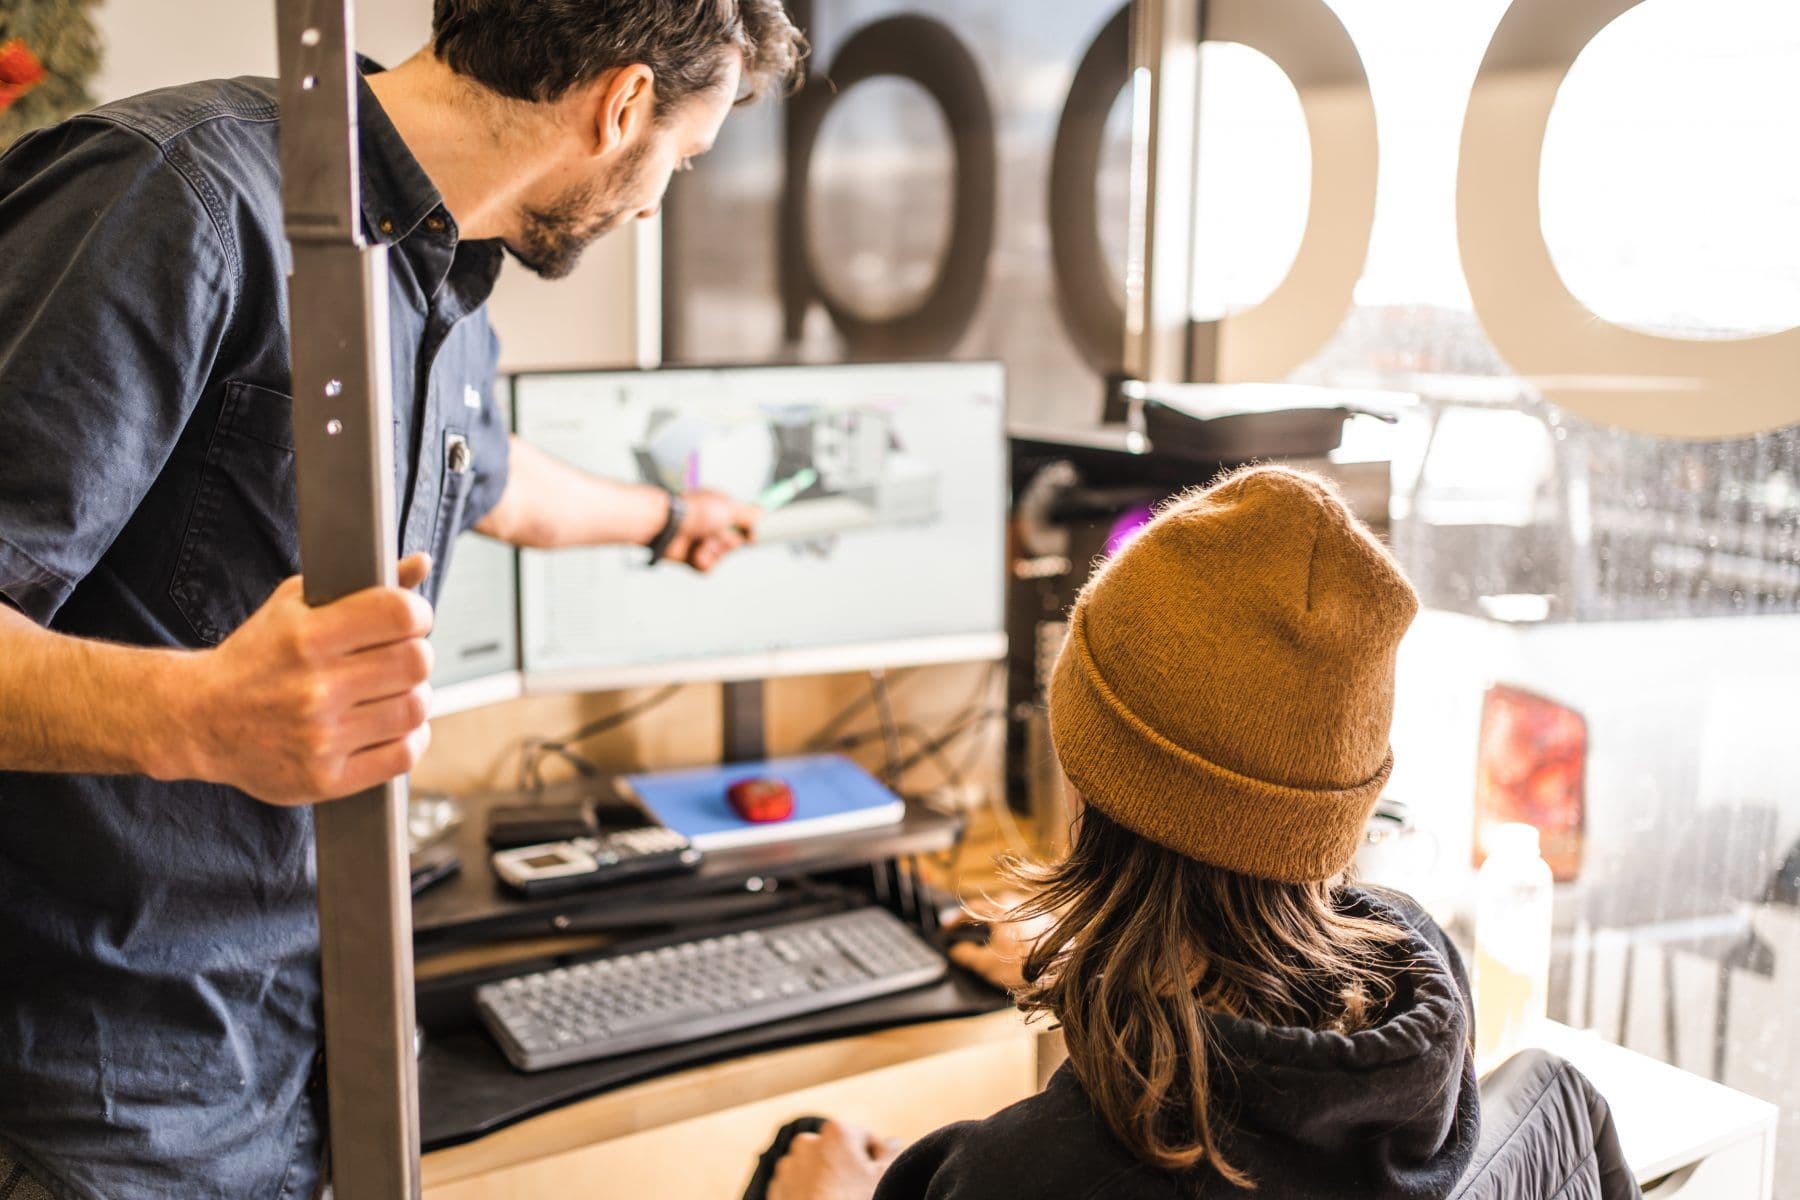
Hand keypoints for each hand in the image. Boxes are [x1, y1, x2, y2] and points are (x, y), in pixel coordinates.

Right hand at [177, 554, 436, 804]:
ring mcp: (320, 738)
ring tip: (391, 691)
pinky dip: (410, 737)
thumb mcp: (296, 606)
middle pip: (416, 662)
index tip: (410, 619)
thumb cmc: (257, 657)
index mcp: (306, 637)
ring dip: (413, 696)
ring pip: (415, 708)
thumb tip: (420, 563)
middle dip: (415, 654)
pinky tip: (391, 726)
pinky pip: (404, 755)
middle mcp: (313, 688)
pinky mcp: (325, 779)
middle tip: (399, 656)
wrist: (198, 720)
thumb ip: (362, 586)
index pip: (399, 614)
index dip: (417, 612)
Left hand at [662, 489, 758, 572]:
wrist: (665, 526)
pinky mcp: (691, 558)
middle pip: (734, 542)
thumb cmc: (694, 511)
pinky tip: (694, 552)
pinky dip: (703, 561)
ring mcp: (701, 541)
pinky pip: (707, 568)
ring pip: (721, 557)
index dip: (747, 529)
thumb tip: (762, 515)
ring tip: (701, 542)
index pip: (742, 522)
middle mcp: (711, 525)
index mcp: (720, 508)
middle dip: (728, 541)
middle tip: (717, 533)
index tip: (753, 534)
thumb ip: (749, 514)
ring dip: (714, 551)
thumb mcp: (729, 507)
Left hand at [768, 1121, 901, 1199]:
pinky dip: (808, 1193)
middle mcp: (807, 1141)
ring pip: (816, 1169)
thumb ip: (890, 1153)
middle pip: (837, 1152)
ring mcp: (788, 1165)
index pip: (864, 1138)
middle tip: (857, 1192)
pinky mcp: (776, 1188)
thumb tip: (894, 1141)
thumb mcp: (882, 1177)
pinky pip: (798, 1185)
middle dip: (847, 1168)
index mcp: (836, 1131)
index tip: (876, 1179)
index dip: (875, 1159)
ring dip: (826, 1180)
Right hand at [945, 894, 1057, 992]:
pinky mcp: (1047, 922)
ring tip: (985, 942)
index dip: (954, 922)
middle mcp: (1017, 902)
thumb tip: (956, 950)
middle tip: (963, 935)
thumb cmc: (1023, 967)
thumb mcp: (987, 964)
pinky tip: (1009, 945)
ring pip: (1006, 914)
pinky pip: (1021, 921)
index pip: (970, 909)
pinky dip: (1009, 930)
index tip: (946, 931)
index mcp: (999, 908)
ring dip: (993, 926)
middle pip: (988, 909)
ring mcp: (1034, 910)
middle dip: (974, 922)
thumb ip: (966, 955)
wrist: (1062, 973)